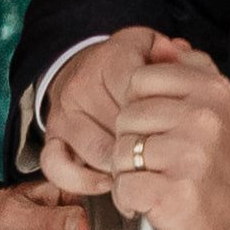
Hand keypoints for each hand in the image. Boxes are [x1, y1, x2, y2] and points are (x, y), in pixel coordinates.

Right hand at [31, 31, 173, 195]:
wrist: (81, 69)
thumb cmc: (125, 66)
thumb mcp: (148, 48)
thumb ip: (169, 52)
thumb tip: (178, 53)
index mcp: (110, 60)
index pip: (135, 92)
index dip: (157, 114)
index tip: (173, 126)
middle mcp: (81, 86)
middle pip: (120, 127)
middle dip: (145, 144)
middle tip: (165, 155)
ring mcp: (63, 115)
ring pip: (97, 152)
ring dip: (122, 166)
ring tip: (141, 168)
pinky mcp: (51, 139)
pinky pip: (57, 167)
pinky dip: (84, 181)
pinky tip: (108, 181)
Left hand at [84, 39, 229, 229]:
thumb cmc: (225, 166)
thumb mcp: (220, 107)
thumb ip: (192, 70)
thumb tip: (162, 45)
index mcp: (213, 92)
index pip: (140, 79)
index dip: (138, 107)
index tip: (156, 127)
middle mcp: (204, 119)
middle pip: (126, 116)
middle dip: (132, 143)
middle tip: (158, 161)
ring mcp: (190, 156)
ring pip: (121, 152)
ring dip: (129, 173)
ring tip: (156, 181)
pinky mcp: (175, 193)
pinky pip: (125, 186)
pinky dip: (130, 200)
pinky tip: (151, 202)